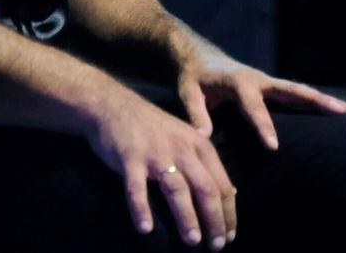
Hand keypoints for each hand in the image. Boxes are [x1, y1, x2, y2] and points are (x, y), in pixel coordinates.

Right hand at [84, 83, 236, 248]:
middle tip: (217, 246)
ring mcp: (156, 154)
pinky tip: (145, 228)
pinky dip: (141, 208)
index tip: (230, 236)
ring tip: (193, 241)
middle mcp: (182, 149)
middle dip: (214, 219)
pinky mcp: (130, 158)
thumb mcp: (187, 139)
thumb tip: (229, 193)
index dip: (228, 212)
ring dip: (187, 217)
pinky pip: (136, 187)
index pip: (221, 184)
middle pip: (205, 188)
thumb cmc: (154, 128)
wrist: (115, 106)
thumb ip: (205, 165)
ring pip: (177, 189)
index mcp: (200, 146)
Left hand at [177, 56, 345, 149]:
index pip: (254, 107)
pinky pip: (296, 96)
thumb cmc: (192, 76)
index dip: (263, 126)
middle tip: (343, 112)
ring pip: (302, 92)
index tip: (273, 146)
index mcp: (240, 82)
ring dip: (325, 102)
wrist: (198, 56)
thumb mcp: (187, 91)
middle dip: (318, 101)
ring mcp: (269, 83)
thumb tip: (203, 137)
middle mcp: (261, 80)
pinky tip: (334, 114)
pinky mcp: (271, 88)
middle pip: (295, 91)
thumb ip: (195, 113)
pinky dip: (316, 103)